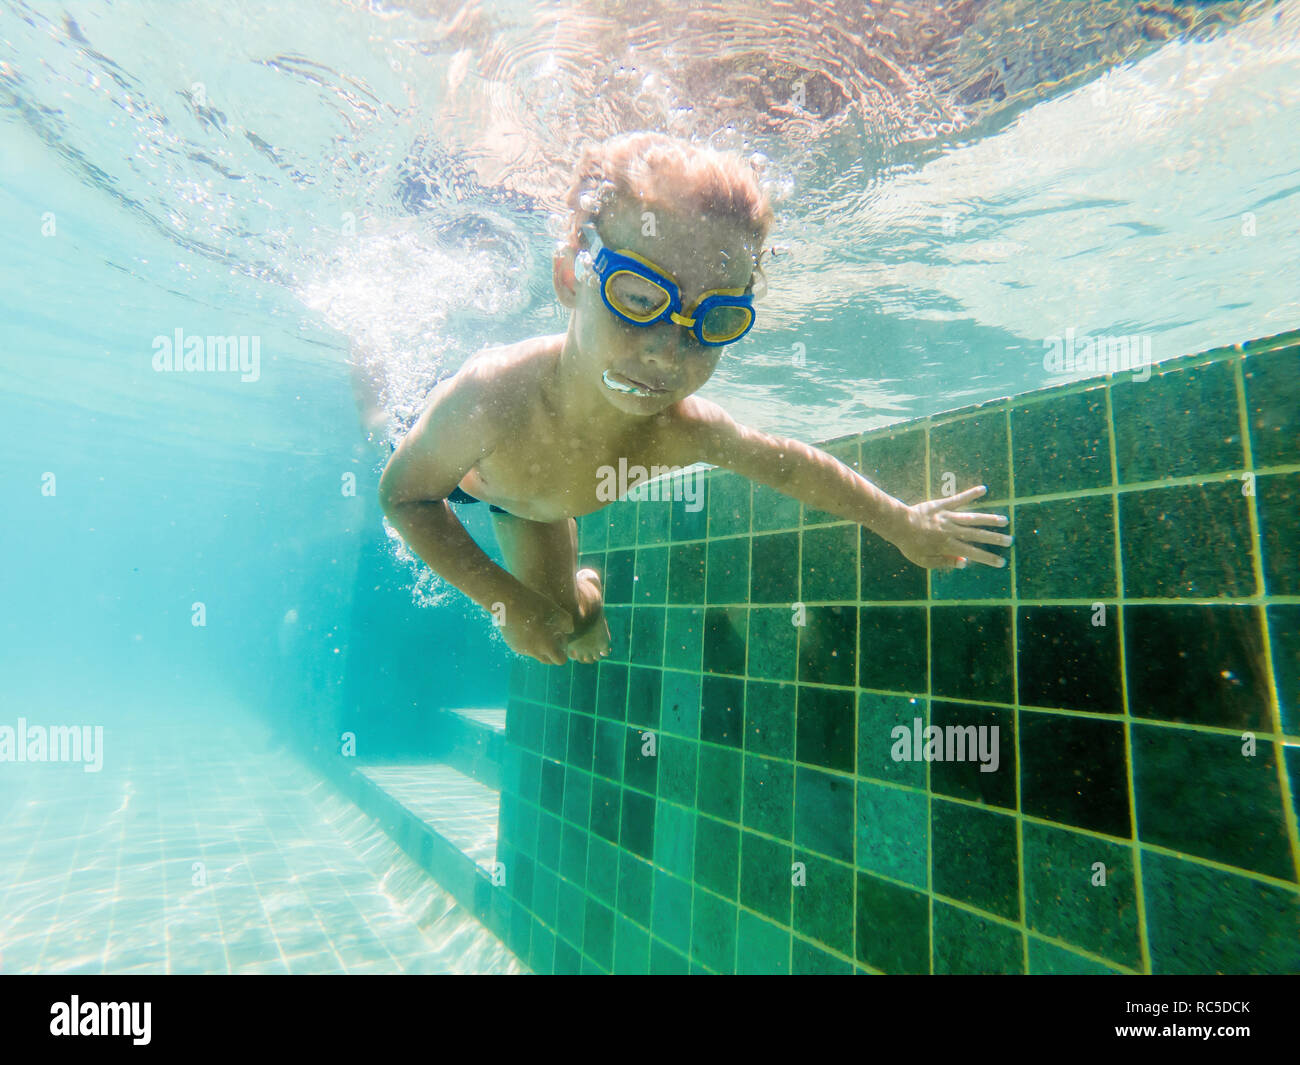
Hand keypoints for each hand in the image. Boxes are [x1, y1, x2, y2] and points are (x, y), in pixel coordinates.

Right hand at [497, 588, 574, 665]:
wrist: (508, 601)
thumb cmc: (536, 605)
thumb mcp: (558, 611)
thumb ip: (567, 624)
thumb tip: (569, 632)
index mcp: (547, 646)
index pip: (560, 660)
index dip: (563, 651)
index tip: (560, 638)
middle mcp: (533, 652)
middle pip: (547, 660)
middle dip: (551, 651)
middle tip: (551, 635)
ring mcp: (521, 649)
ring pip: (534, 653)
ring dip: (539, 645)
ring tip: (538, 626)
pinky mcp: (512, 644)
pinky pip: (524, 647)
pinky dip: (527, 640)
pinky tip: (526, 624)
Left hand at [891, 485, 1011, 569]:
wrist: (898, 524)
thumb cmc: (910, 545)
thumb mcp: (925, 561)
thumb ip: (945, 562)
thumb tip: (965, 562)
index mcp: (948, 545)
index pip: (973, 553)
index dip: (988, 558)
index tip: (1001, 562)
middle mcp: (952, 531)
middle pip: (978, 535)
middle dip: (995, 539)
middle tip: (1010, 540)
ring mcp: (948, 516)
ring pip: (973, 518)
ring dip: (989, 519)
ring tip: (1005, 520)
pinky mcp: (942, 504)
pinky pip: (959, 499)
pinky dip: (971, 494)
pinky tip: (983, 489)